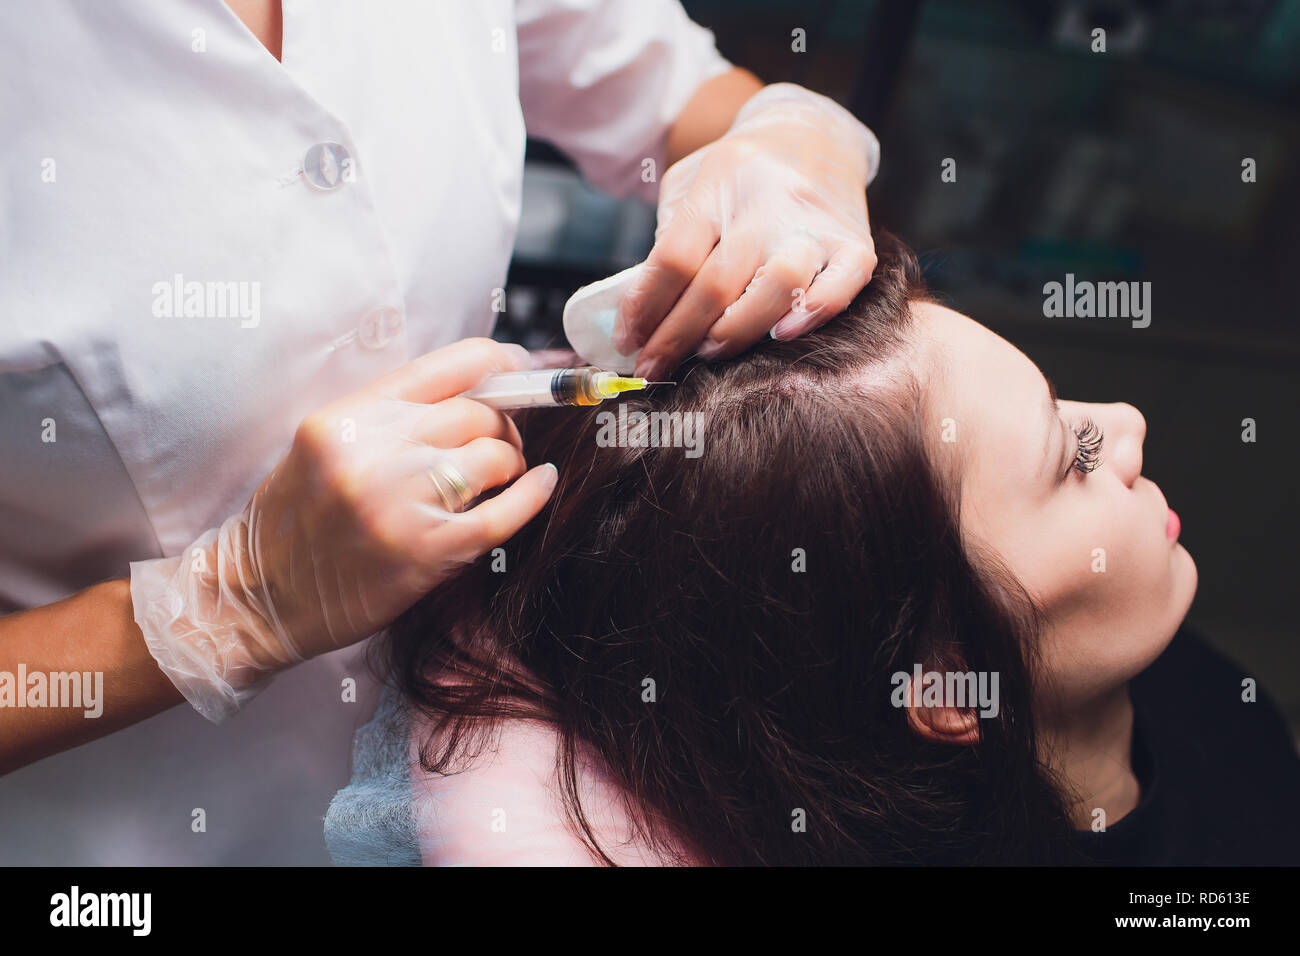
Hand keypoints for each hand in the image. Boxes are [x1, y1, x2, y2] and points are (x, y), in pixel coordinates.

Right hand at [130, 338, 557, 720]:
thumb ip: (393, 415)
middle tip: (498, 442)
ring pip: (495, 457)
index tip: (517, 368)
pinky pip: (503, 515)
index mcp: (348, 418)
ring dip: (509, 463)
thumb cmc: (297, 518)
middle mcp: (374, 454)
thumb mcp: (327, 445)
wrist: (257, 596)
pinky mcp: (425, 554)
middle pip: (479, 413)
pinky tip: (540, 485)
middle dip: (502, 424)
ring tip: (498, 476)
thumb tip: (479, 387)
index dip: (498, 362)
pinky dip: (532, 496)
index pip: (449, 366)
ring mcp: (400, 506)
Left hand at [615, 83, 879, 380]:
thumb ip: (669, 241)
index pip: (673, 258)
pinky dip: (814, 313)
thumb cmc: (738, 175)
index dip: (644, 308)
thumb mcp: (690, 186)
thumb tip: (639, 316)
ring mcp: (813, 222)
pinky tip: (783, 335)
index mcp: (717, 185)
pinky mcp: (854, 243)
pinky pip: (842, 284)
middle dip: (677, 337)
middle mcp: (767, 202)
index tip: (628, 342)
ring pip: (778, 283)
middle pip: (717, 282)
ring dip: (737, 330)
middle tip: (654, 367)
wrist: (812, 132)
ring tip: (709, 352)